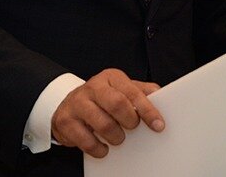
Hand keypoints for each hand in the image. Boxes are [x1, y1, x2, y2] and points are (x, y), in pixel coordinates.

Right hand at [50, 68, 164, 157]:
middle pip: (117, 104)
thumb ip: (141, 91)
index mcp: (110, 77)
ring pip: (103, 124)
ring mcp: (77, 103)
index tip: (158, 125)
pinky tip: (103, 147)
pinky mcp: (65, 121)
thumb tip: (160, 95)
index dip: (148, 110)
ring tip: (117, 138)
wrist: (67, 104)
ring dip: (115, 137)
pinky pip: (87, 141)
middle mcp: (93, 87)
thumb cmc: (101, 98)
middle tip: (132, 128)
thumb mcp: (121, 89)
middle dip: (130, 121)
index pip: (133, 92)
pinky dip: (99, 149)